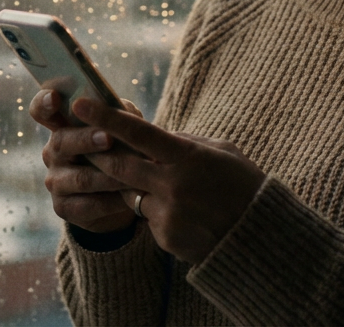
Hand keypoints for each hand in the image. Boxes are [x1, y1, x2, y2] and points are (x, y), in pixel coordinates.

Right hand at [30, 89, 143, 233]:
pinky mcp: (63, 207)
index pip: (42, 110)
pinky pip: (88, 205)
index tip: (55, 97)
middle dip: (86, 140)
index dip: (44, 102)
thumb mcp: (122, 128)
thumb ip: (119, 114)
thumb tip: (122, 111)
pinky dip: (112, 201)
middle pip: (62, 142)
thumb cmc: (121, 151)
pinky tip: (129, 198)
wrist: (123, 196)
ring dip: (108, 175)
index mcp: (62, 126)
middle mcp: (53, 152)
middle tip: (109, 138)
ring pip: (80, 178)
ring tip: (133, 173)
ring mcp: (55, 181)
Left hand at [73, 97, 265, 264]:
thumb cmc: (244, 186)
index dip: (106, 117)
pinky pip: (147, 218)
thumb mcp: (221, 152)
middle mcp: (173, 185)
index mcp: (188, 157)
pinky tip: (186, 215)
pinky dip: (156, 212)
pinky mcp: (165, 238)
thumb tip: (152, 135)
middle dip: (97, 152)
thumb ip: (183, 142)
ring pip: (130, 193)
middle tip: (83, 142)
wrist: (262, 240)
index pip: (138, 133)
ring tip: (171, 188)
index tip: (80, 104)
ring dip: (135, 186)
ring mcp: (167, 214)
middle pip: (118, 164)